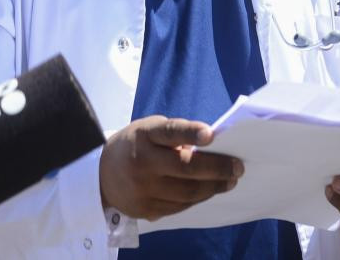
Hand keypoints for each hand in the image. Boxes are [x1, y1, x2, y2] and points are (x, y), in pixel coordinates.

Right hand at [99, 115, 242, 220]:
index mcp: (145, 136)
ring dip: (213, 187)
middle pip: (187, 169)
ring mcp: (142, 190)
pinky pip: (180, 206)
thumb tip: (213, 146)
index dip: (191, 133)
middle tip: (238, 167)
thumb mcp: (150, 129)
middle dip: (218, 169)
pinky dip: (198, 198)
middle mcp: (142, 163)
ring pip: (187, 192)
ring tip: (229, 180)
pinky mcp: (145, 209)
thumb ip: (177, 134)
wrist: (101, 174)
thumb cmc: (137, 144)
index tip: (211, 135)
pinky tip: (209, 190)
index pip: (170, 132)